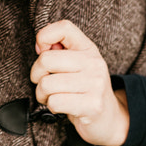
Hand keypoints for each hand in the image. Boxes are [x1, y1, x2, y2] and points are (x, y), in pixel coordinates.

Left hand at [30, 20, 129, 145]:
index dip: (44, 37)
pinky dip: (51, 107)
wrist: (109, 118)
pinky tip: (61, 107)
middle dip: (36, 75)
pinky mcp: (92, 105)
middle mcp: (94, 63)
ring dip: (42, 94)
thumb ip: (60, 50)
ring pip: (46, 84)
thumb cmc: (85, 89)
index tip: (42, 52)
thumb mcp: (77, 64)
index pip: (64, 28)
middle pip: (46, 60)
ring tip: (52, 96)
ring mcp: (95, 84)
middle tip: (43, 83)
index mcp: (88, 49)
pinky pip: (54, 102)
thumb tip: (40, 46)